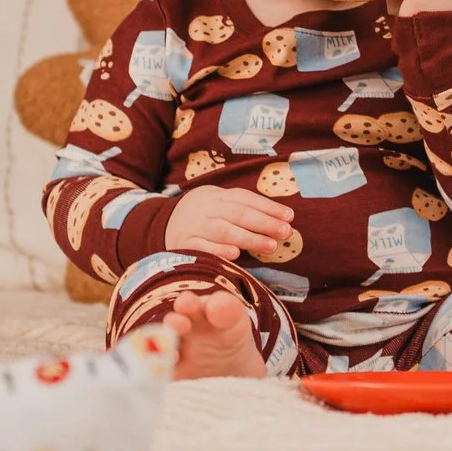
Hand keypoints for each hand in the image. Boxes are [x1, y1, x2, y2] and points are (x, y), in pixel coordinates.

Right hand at [163, 185, 295, 262]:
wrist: (161, 223)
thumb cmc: (204, 215)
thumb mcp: (220, 203)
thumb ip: (245, 209)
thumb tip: (281, 218)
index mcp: (218, 195)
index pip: (246, 199)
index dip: (269, 207)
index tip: (290, 216)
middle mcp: (207, 209)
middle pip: (238, 214)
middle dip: (264, 223)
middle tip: (286, 232)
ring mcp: (195, 226)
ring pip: (223, 230)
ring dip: (248, 238)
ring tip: (270, 246)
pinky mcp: (184, 244)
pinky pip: (202, 247)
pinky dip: (219, 250)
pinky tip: (236, 255)